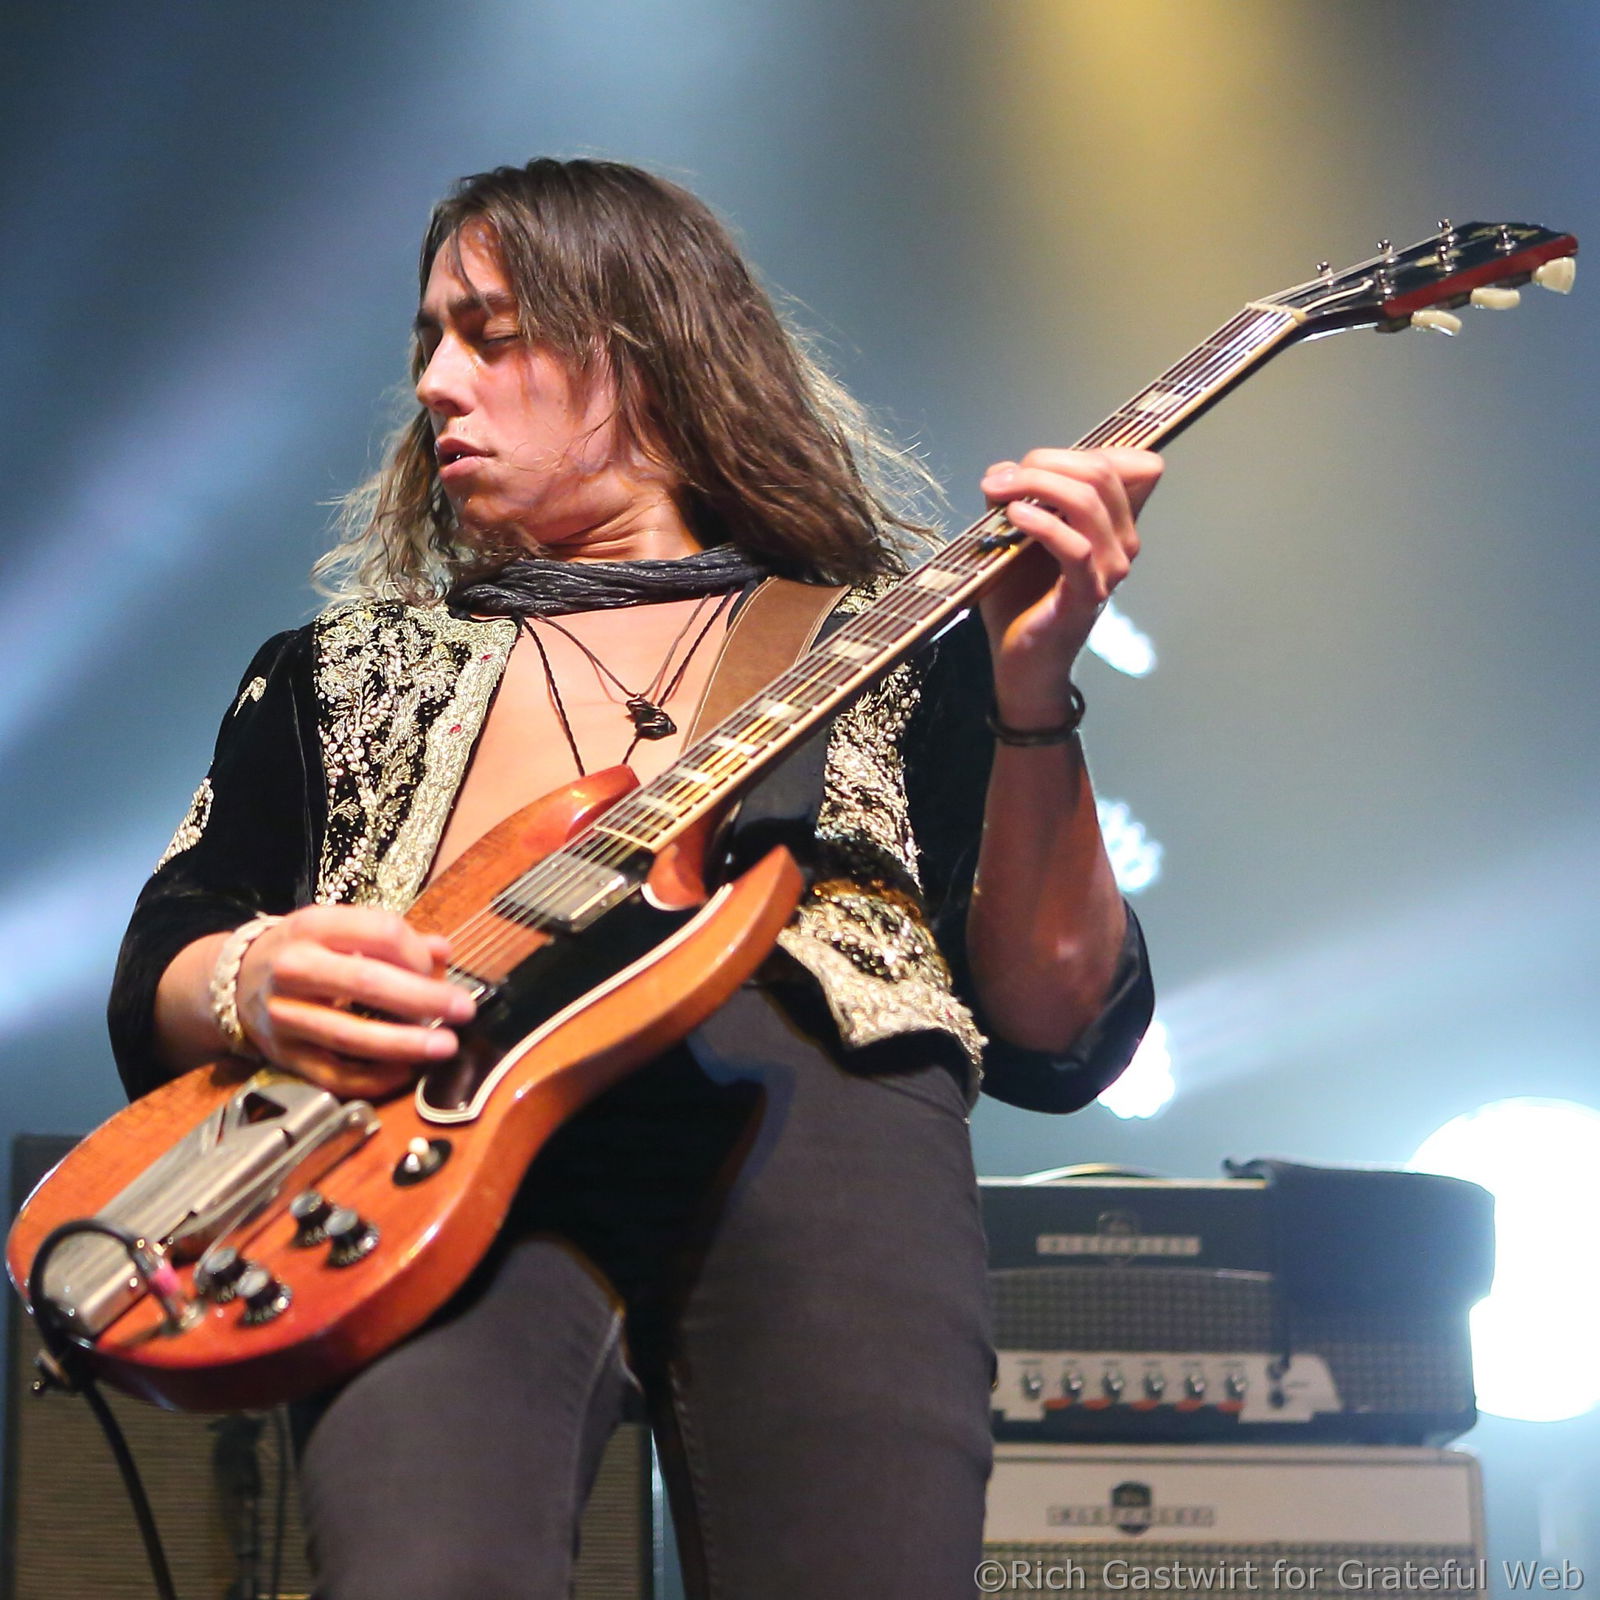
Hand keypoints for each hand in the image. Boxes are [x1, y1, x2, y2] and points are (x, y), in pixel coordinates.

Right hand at [234, 905, 474, 1098]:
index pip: (379, 931)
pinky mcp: (284, 1055)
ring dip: (404, 1043)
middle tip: (464, 1009)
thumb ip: (394, 939)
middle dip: (423, 998)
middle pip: (367, 982)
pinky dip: (373, 1078)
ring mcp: (286, 1015)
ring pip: (350, 1034)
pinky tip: (405, 1072)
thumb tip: (443, 952)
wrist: (236, 980)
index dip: (417, 952)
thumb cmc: (308, 951)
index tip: (439, 968)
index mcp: (314, 926)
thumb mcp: (342, 931)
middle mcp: (294, 968)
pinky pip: (333, 1074)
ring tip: (445, 1046)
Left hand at [977, 447, 1161, 726]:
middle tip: (1002, 478)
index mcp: (1115, 522)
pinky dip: (1042, 523)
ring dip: (1038, 485)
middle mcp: (1123, 541)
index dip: (1083, 450)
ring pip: (1089, 501)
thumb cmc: (1022, 598)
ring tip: (1000, 491)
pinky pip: (1075, 546)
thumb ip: (1016, 499)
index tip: (1032, 463)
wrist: (1022, 660)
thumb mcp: (1016, 536)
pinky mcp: (1088, 593)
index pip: (1131, 463)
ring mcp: (1111, 568)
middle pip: (1102, 472)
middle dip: (1047, 463)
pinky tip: (1014, 516)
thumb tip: (1002, 471)